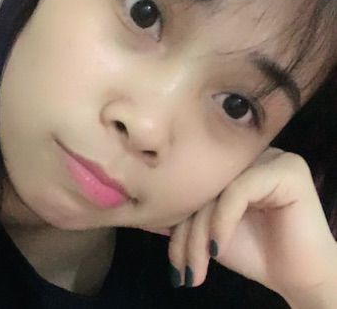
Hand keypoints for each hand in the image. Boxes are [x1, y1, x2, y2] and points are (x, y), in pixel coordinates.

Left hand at [147, 148, 336, 305]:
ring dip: (201, 234)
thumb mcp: (205, 232)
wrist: (298, 278)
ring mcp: (270, 158)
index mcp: (229, 165)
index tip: (173, 262)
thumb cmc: (252, 251)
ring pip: (216, 191)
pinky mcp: (286, 170)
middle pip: (202, 188)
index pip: (192, 185)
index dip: (176, 222)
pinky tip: (218, 250)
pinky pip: (238, 192)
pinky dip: (223, 222)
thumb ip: (178, 217)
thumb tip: (135, 210)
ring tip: (196, 269)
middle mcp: (248, 156)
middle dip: (187, 234)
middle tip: (183, 271)